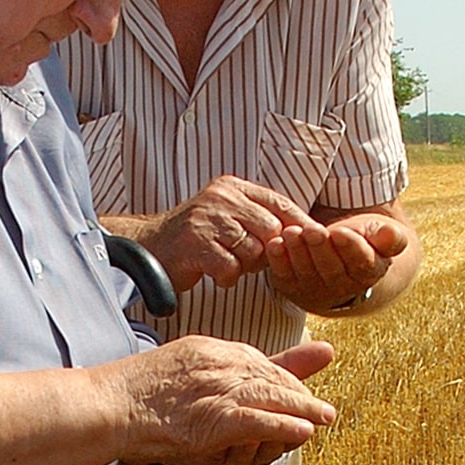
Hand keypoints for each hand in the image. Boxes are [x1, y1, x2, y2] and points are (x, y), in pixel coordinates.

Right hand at [114, 335, 335, 464]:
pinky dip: (285, 427)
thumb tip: (222, 379)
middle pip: (273, 378)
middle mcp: (219, 364)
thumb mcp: (179, 367)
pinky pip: (261, 421)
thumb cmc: (136, 393)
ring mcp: (220, 389)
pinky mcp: (217, 418)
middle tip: (321, 410)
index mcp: (210, 350)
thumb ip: (211, 370)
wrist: (109, 405)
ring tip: (322, 419)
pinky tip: (302, 431)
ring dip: (304, 410)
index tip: (300, 389)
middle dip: (300, 395)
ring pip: (275, 397)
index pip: (258, 361)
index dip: (285, 377)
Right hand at [117, 177, 317, 292]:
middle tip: (246, 259)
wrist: (149, 248)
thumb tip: (304, 232)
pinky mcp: (196, 243)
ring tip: (226, 262)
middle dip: (265, 252)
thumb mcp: (228, 216)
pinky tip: (213, 272)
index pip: (279, 202)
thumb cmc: (196, 238)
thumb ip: (259, 219)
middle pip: (270, 230)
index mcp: (232, 187)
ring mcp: (207, 219)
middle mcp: (221, 197)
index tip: (315, 239)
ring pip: (252, 251)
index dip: (300, 223)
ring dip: (244, 266)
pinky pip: (231, 268)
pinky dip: (226, 277)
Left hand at [266, 213, 411, 313]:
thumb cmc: (362, 239)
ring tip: (292, 232)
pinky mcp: (292, 286)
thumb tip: (390, 234)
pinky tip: (275, 244)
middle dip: (320, 248)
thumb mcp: (379, 234)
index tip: (340, 233)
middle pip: (331, 269)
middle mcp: (342, 287)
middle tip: (312, 230)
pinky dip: (278, 261)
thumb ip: (389, 236)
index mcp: (369, 273)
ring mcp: (315, 290)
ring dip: (297, 252)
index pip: (361, 262)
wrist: (338, 255)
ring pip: (307, 273)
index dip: (350, 248)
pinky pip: (284, 276)